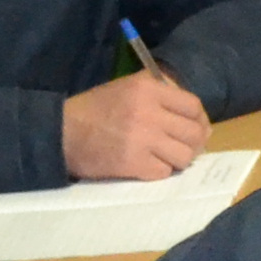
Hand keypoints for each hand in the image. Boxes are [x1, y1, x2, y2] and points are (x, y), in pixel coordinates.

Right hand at [60, 70, 210, 180]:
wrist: (62, 133)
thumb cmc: (95, 109)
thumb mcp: (127, 87)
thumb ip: (160, 92)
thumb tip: (193, 112)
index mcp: (148, 88)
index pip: (193, 106)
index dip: (199, 120)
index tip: (194, 128)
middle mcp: (149, 111)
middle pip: (194, 133)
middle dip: (194, 144)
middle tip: (183, 148)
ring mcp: (143, 139)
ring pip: (185, 156)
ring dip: (178, 160)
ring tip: (165, 158)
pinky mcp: (134, 163)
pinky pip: (165, 172)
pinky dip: (160, 172)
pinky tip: (148, 166)